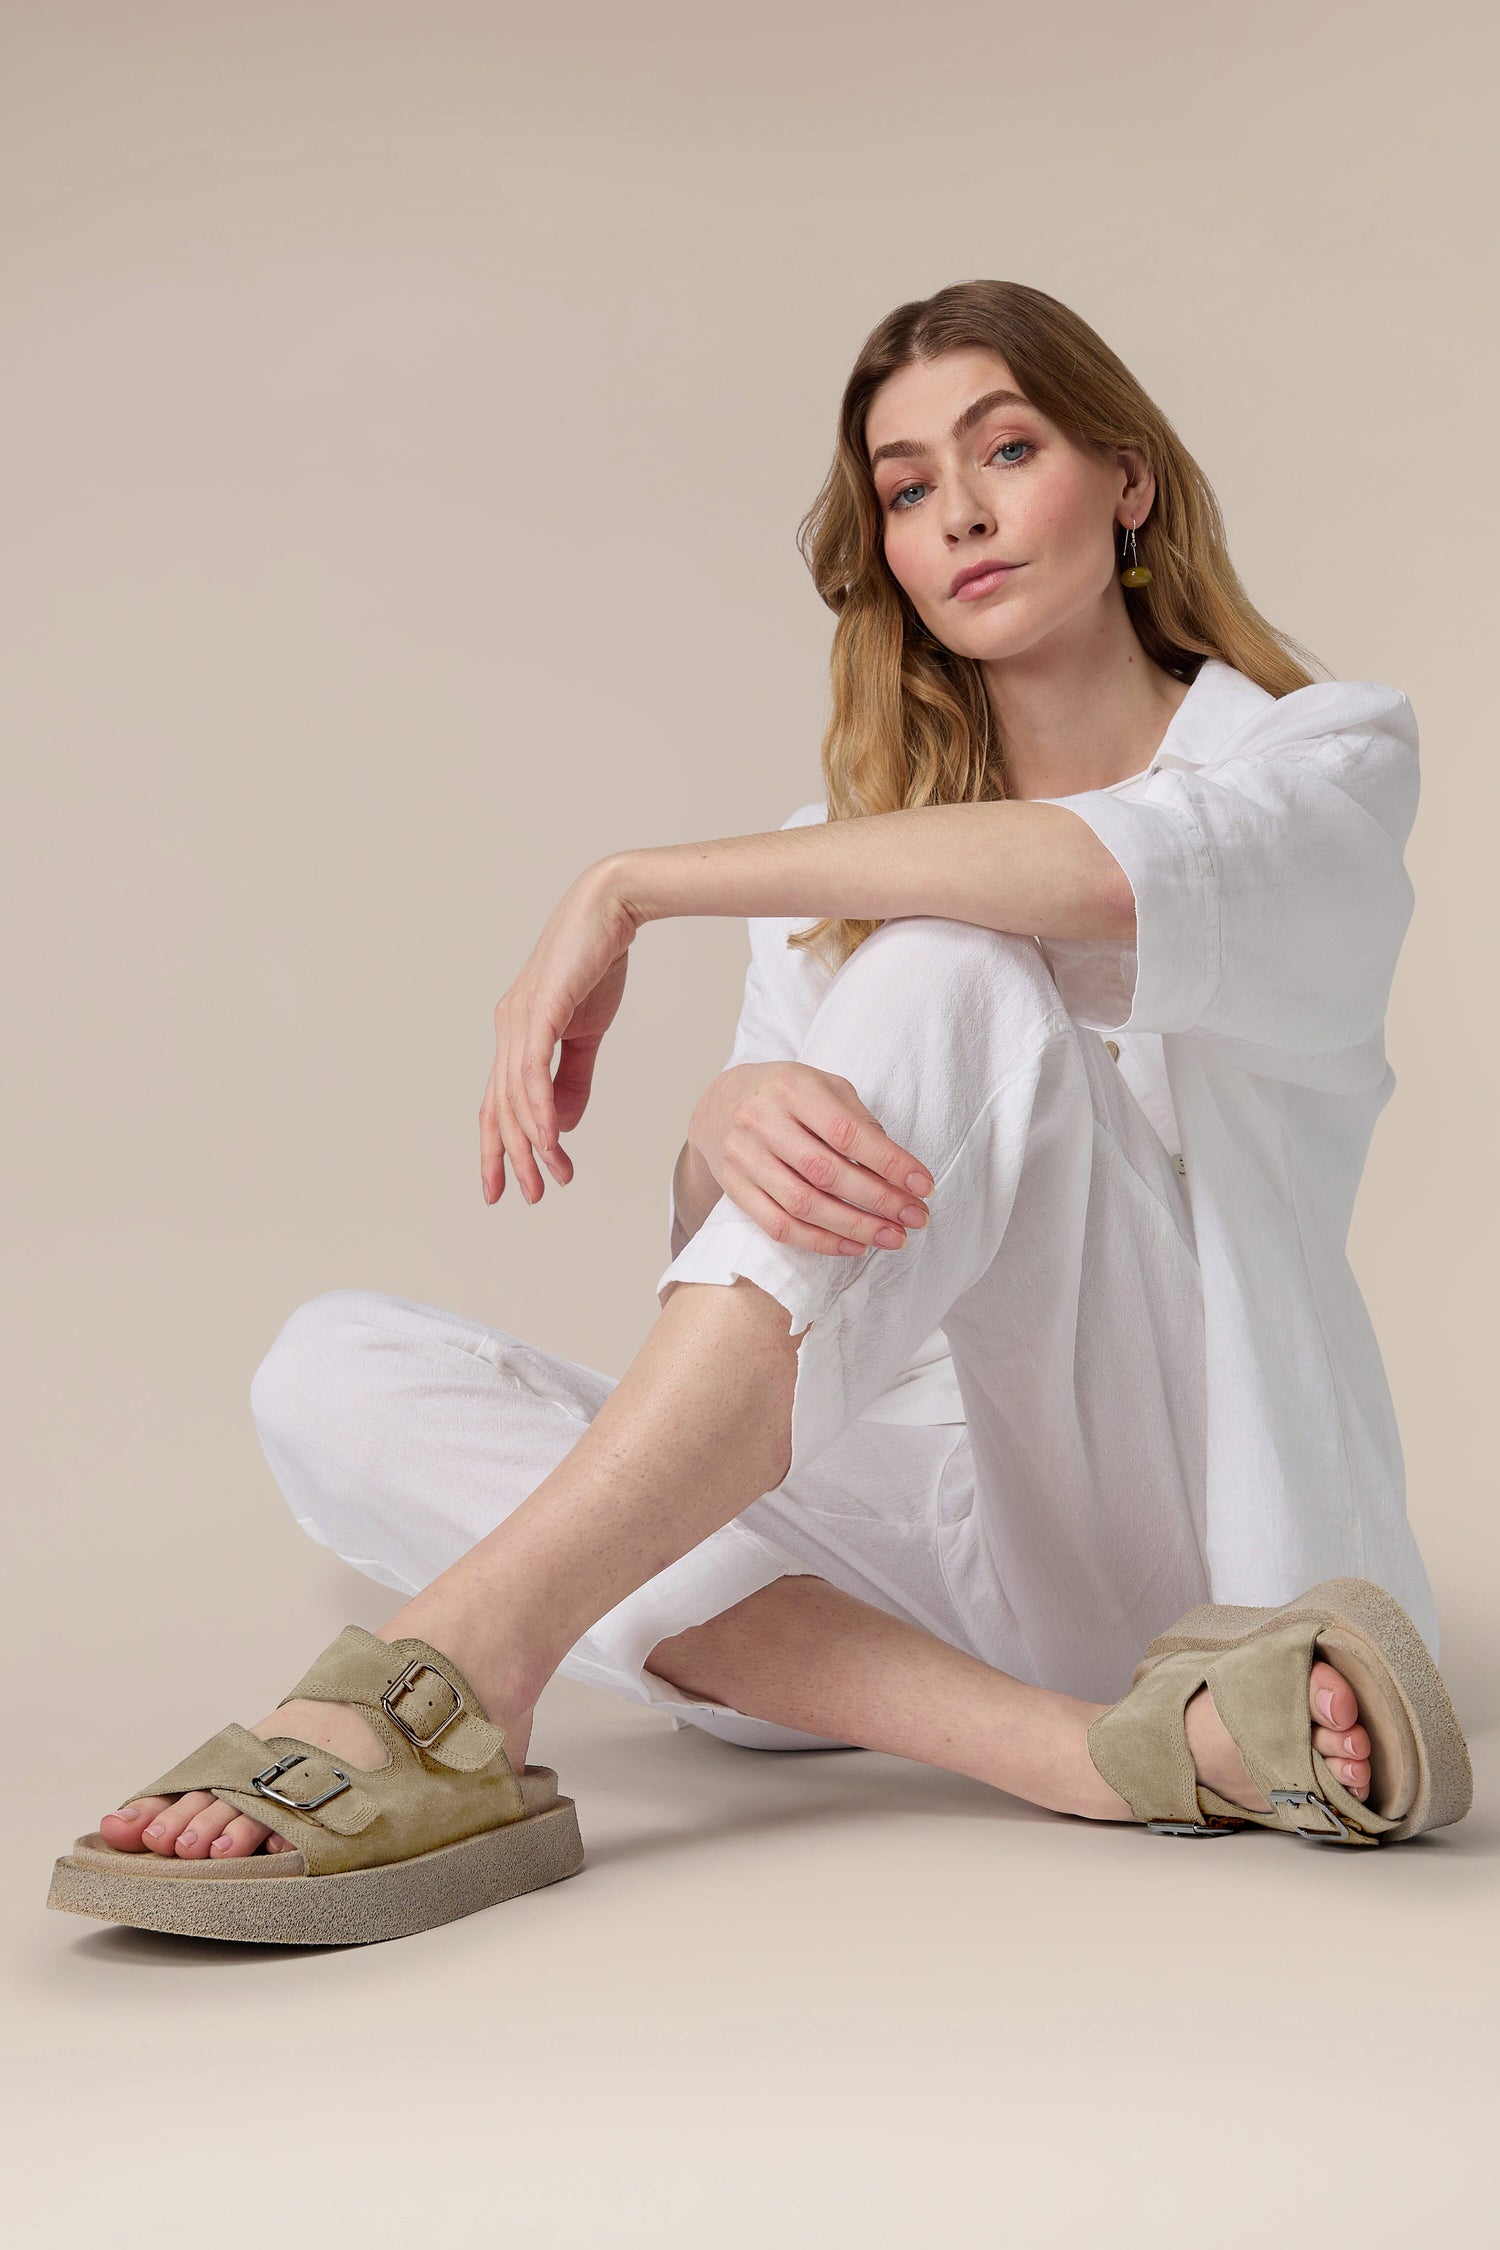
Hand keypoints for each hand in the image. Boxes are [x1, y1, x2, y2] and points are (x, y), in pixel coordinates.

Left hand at [480, 861, 639, 1204]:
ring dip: (530, 1142)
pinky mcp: (539, 1009)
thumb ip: (572, 1078)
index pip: (496, 1102)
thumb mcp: (587, 1033)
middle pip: (499, 1107)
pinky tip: (546, 1138)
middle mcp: (507, 1029)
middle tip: (529, 1195)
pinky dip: (537, 1108)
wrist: (611, 911)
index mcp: (516, 1034)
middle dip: (512, 1157)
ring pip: (513, 1096)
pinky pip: (532, 1070)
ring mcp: (518, 1019)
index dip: (496, 1146)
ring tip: (549, 1175)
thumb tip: (558, 1124)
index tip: (502, 1186)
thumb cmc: (596, 964)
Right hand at [690, 1061, 933, 1255]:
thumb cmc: (789, 1095)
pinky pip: (778, 1225)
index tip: (922, 1185)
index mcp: (793, 1089)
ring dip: (854, 1227)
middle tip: (915, 1218)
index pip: (846, 1132)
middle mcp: (762, 1121)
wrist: (722, 1104)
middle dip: (878, 1200)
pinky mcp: (734, 1187)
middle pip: (826, 1172)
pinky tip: (853, 1246)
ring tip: (892, 1238)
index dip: (888, 1162)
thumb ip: (859, 1122)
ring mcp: (744, 1157)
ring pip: (803, 1205)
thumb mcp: (826, 1088)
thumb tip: (898, 1172)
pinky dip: (819, 1242)